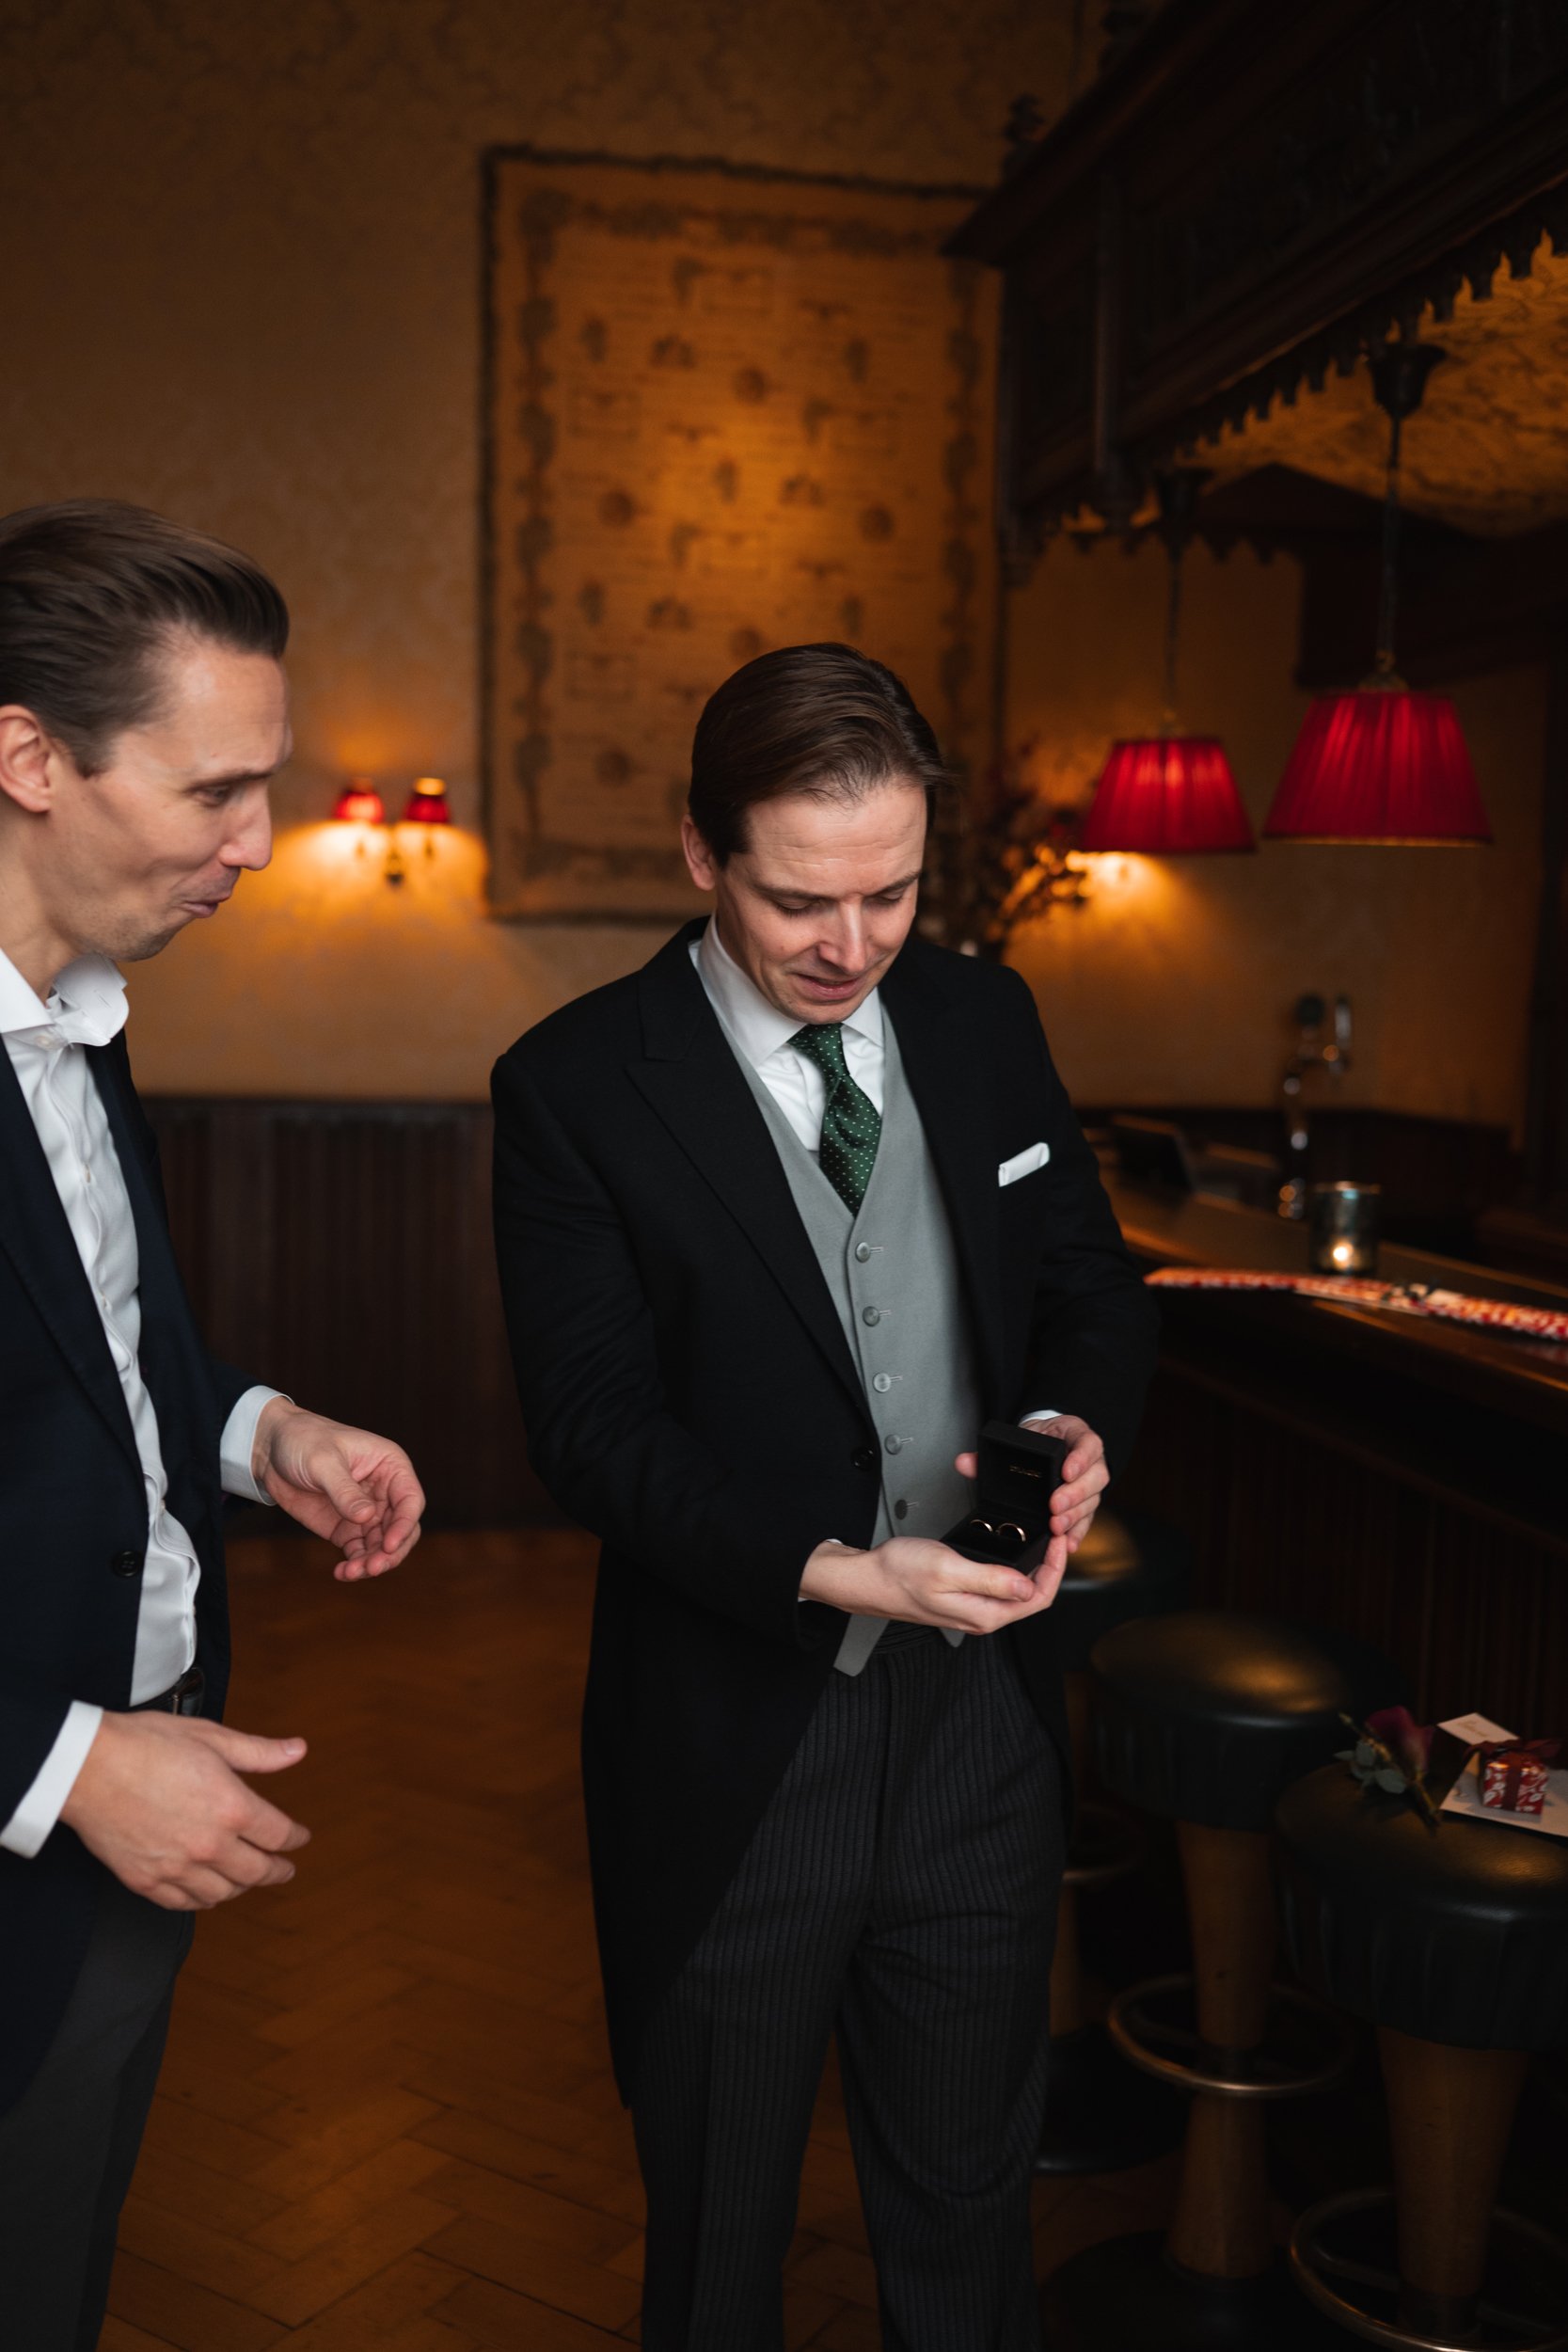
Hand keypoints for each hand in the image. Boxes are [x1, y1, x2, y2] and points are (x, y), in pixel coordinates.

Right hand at [61, 1712, 309, 1910]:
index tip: (300, 1839)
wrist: (88, 1767)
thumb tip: (297, 1750)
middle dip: (277, 1871)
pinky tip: (206, 1892)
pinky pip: (183, 1904)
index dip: (295, 1839)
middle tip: (285, 1869)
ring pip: (222, 1893)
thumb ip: (259, 1752)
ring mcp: (176, 1868)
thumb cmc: (145, 1745)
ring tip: (247, 1879)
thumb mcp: (211, 1737)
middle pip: (257, 1872)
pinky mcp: (146, 1881)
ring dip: (241, 1887)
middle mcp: (209, 1845)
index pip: (278, 1834)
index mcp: (231, 1807)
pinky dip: (202, 1901)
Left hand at [253, 1401, 423, 1580]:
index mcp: (390, 1466)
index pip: (410, 1500)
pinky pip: (359, 1552)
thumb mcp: (323, 1462)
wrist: (271, 1449)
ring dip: (371, 1563)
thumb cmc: (304, 1441)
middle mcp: (385, 1492)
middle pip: (401, 1528)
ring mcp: (366, 1513)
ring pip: (382, 1546)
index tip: (388, 1545)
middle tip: (372, 1568)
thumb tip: (367, 1517)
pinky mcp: (347, 1528)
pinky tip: (341, 1573)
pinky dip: (354, 1565)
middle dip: (390, 1551)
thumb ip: (344, 1491)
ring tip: (351, 1572)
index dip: (404, 1525)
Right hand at [800, 1534, 1061, 1634]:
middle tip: (1057, 1534)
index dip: (1056, 1569)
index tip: (1059, 1540)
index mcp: (985, 1614)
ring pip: (1017, 1590)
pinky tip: (1013, 1550)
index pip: (1039, 1597)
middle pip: (1032, 1596)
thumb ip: (991, 1579)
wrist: (867, 1578)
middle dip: (1051, 1566)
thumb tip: (1028, 1586)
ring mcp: (972, 1607)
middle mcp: (982, 1615)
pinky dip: (1014, 1567)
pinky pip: (1000, 1585)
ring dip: (1035, 1566)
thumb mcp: (949, 1569)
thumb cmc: (898, 1574)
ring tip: (1043, 1540)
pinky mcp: (963, 1596)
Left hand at [955, 1414, 1108, 1587]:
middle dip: (1075, 1494)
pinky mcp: (1086, 1504)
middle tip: (1054, 1506)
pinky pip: (1087, 1519)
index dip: (1081, 1459)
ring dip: (1075, 1515)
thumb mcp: (1019, 1439)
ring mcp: (1090, 1483)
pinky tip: (1068, 1543)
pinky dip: (1078, 1532)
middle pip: (1095, 1477)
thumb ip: (992, 1452)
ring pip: (1092, 1500)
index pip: (1089, 1444)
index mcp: (1076, 1436)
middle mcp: (1090, 1461)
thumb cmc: (1037, 1440)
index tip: (1065, 1472)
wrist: (1046, 1442)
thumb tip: (964, 1463)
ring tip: (1056, 1526)